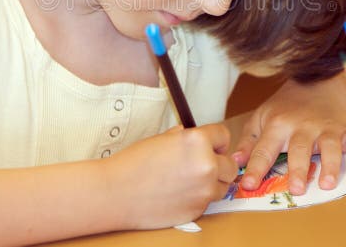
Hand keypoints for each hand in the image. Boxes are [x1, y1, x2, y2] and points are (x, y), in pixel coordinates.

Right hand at [106, 124, 237, 228]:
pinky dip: (198, 198)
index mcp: (197, 141)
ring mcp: (204, 190)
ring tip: (187, 181)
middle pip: (230, 165)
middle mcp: (206, 164)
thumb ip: (182, 137)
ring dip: (212, 183)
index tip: (211, 146)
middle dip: (218, 164)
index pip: (224, 136)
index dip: (216, 141)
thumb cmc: (133, 164)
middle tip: (200, 165)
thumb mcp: (160, 139)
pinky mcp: (198, 210)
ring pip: (223, 186)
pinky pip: (208, 202)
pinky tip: (178, 194)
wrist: (115, 192)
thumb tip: (189, 135)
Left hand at [232, 75, 345, 195]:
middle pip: (300, 148)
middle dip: (299, 169)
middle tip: (297, 189)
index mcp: (278, 125)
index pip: (264, 150)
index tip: (248, 184)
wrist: (316, 85)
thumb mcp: (261, 117)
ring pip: (330, 146)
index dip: (256, 168)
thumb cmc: (286, 107)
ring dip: (330, 165)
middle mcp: (302, 126)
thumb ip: (249, 141)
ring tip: (327, 184)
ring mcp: (326, 127)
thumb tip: (235, 161)